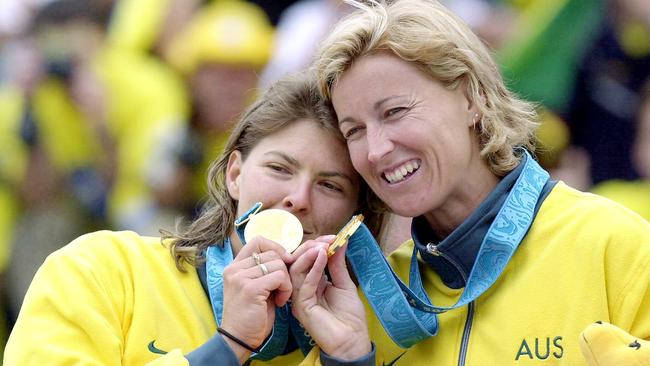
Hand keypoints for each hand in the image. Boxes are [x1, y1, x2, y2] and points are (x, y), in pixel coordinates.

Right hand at [220, 236, 292, 358]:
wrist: (239, 339)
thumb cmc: (252, 315)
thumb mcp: (256, 286)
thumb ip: (265, 270)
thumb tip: (287, 254)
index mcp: (234, 266)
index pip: (257, 241)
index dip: (276, 248)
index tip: (285, 262)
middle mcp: (234, 269)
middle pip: (272, 253)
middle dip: (284, 270)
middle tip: (282, 288)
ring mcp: (240, 277)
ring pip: (278, 264)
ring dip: (286, 282)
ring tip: (280, 297)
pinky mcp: (250, 288)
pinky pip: (280, 277)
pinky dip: (286, 289)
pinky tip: (281, 302)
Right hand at [289, 238, 371, 359]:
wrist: (352, 341)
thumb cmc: (350, 317)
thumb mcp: (344, 284)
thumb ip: (338, 264)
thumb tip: (341, 240)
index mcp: (311, 284)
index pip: (306, 259)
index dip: (317, 245)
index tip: (333, 236)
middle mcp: (302, 290)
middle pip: (297, 262)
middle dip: (311, 247)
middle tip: (327, 240)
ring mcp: (299, 298)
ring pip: (296, 270)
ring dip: (309, 255)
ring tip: (323, 246)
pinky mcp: (302, 306)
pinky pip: (304, 283)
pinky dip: (313, 268)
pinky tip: (322, 257)